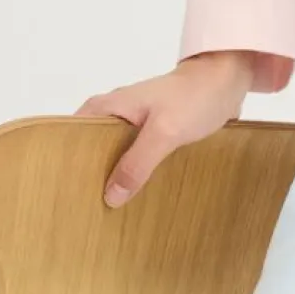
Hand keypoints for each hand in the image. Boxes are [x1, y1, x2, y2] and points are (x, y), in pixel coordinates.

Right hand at [73, 50, 260, 207]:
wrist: (227, 81)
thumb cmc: (195, 96)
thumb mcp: (164, 132)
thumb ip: (137, 163)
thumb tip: (111, 195)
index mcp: (107, 107)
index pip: (72, 137)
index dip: (68, 164)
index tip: (67, 192)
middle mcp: (115, 115)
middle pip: (92, 152)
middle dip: (93, 177)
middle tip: (88, 210)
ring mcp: (135, 125)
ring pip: (116, 157)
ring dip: (118, 178)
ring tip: (112, 212)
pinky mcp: (153, 134)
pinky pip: (137, 159)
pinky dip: (137, 174)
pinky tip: (140, 197)